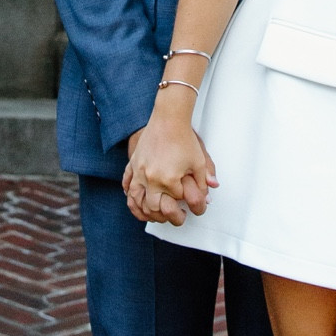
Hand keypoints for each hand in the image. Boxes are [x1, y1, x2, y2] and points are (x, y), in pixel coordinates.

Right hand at [123, 107, 217, 224]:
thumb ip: (204, 181)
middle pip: (153, 207)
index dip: (186, 203)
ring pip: (136, 200)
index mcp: (168, 179)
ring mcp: (139, 171)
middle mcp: (151, 178)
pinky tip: (135, 198)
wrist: (168, 118)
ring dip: (143, 210)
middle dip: (164, 215)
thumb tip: (209, 197)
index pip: (177, 200)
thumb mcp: (199, 161)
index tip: (191, 205)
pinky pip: (127, 183)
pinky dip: (129, 193)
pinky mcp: (133, 164)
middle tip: (174, 216)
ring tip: (153, 214)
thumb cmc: (183, 138)